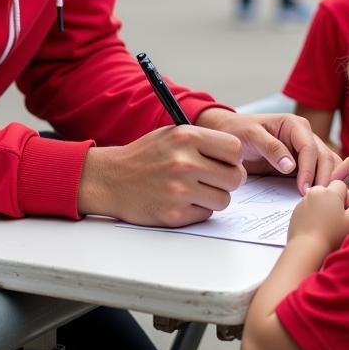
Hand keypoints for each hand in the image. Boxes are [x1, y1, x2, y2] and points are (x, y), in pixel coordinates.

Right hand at [77, 125, 246, 226]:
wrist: (111, 179)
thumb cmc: (145, 156)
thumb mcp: (172, 134)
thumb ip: (203, 140)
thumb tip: (237, 155)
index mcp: (186, 137)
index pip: (235, 149)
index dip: (234, 157)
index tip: (226, 161)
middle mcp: (185, 163)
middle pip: (235, 177)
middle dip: (230, 180)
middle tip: (217, 179)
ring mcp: (180, 191)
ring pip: (224, 199)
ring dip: (215, 197)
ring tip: (197, 189)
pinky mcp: (174, 214)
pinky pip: (205, 214)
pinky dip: (198, 209)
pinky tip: (182, 200)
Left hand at [196, 110, 340, 193]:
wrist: (230, 134)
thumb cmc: (238, 130)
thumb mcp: (250, 135)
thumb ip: (270, 148)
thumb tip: (291, 167)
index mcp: (295, 125)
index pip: (310, 148)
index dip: (309, 170)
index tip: (303, 189)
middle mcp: (305, 136)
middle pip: (325, 157)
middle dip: (324, 178)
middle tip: (317, 199)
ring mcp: (306, 150)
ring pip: (328, 165)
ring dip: (329, 182)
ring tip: (324, 200)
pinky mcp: (304, 163)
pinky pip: (320, 172)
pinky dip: (324, 183)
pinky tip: (322, 197)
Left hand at [288, 180, 348, 252]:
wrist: (307, 249)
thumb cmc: (331, 236)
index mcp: (329, 192)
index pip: (341, 185)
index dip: (348, 198)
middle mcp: (314, 193)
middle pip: (329, 193)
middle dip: (335, 204)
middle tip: (339, 221)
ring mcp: (302, 202)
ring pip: (318, 201)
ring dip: (324, 210)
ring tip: (328, 227)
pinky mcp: (295, 213)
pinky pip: (308, 210)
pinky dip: (313, 217)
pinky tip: (318, 230)